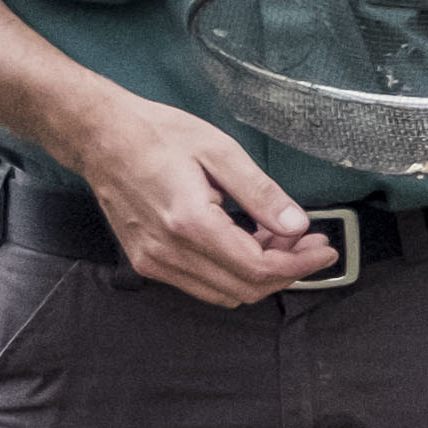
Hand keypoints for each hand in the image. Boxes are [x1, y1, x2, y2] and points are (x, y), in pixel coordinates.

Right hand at [76, 85, 335, 305]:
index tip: (326, 249)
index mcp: (189, 223)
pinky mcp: (147, 262)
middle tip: (308, 241)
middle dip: (286, 270)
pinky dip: (232, 272)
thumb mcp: (219, 151)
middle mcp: (169, 253)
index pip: (257, 268)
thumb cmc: (157, 134)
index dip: (299, 264)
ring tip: (279, 238)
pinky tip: (246, 240)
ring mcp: (154, 262)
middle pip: (245, 288)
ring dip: (260, 274)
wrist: (101, 138)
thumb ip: (261, 193)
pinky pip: (202, 285)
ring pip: (224, 293)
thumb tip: (297, 225)